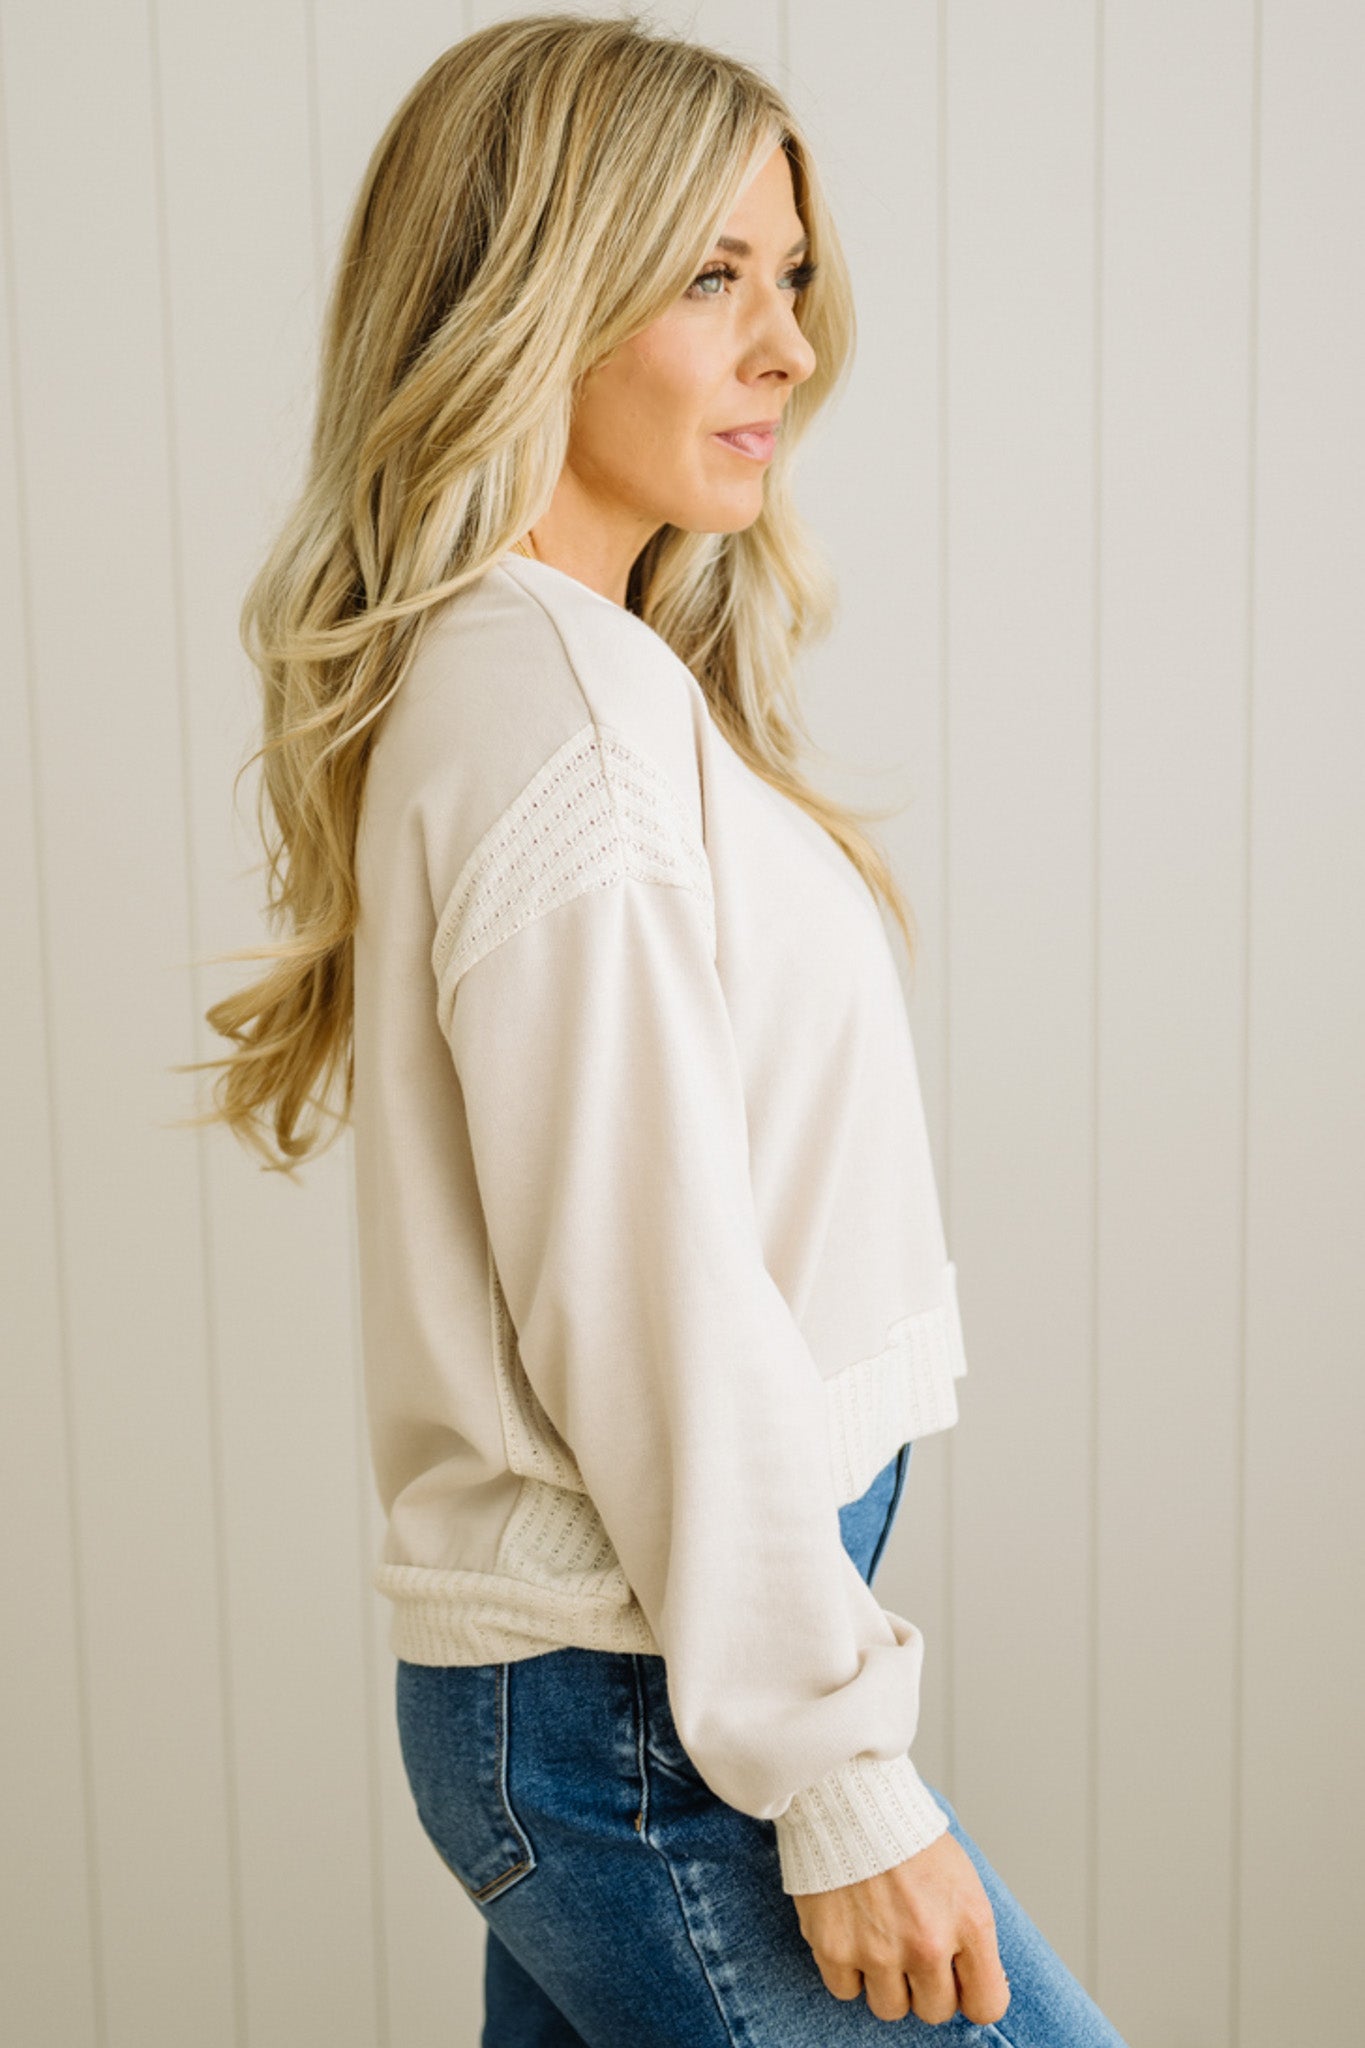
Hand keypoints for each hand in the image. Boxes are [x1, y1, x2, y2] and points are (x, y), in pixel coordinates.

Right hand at [792, 1828, 1011, 2026]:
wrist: (851, 1797)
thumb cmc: (908, 1835)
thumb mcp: (962, 1879)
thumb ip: (969, 1936)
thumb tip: (970, 1982)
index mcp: (969, 1923)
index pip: (986, 2005)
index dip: (972, 1995)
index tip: (960, 1982)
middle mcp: (927, 1944)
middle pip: (935, 2011)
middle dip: (926, 1986)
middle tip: (911, 1949)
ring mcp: (879, 1950)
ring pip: (890, 2008)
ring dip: (886, 1982)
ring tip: (879, 1939)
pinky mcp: (834, 1948)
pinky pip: (846, 1991)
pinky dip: (848, 1970)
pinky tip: (851, 1935)